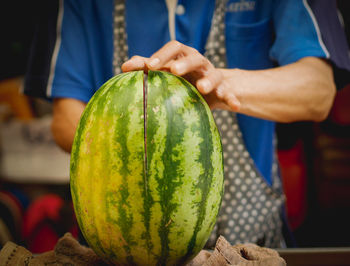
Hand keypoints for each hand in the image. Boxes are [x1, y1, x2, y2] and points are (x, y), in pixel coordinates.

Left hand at [121, 40, 240, 110]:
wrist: (207, 89)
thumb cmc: (180, 79)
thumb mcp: (165, 73)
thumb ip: (146, 68)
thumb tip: (123, 67)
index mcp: (183, 56)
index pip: (174, 48)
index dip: (162, 55)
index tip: (149, 67)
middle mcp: (199, 62)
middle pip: (194, 57)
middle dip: (185, 63)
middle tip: (174, 71)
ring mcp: (212, 75)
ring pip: (214, 74)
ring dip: (209, 80)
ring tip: (202, 88)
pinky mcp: (223, 89)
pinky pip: (229, 92)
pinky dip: (232, 98)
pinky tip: (234, 105)